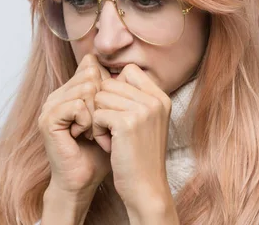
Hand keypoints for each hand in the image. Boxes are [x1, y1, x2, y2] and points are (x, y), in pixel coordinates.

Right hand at [38, 54, 111, 196]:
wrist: (84, 179)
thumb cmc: (99, 151)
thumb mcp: (110, 115)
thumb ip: (112, 92)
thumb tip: (122, 69)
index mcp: (69, 90)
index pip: (90, 66)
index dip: (105, 87)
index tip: (106, 112)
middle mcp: (57, 94)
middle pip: (90, 75)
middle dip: (102, 101)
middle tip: (98, 125)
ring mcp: (50, 105)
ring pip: (86, 89)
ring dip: (96, 113)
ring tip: (91, 131)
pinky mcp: (48, 119)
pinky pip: (77, 106)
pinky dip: (87, 122)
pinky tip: (83, 135)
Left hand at [92, 64, 174, 213]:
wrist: (146, 188)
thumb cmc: (139, 156)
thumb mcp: (144, 121)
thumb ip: (133, 97)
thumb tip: (108, 75)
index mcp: (161, 97)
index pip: (129, 71)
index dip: (115, 89)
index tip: (117, 112)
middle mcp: (155, 100)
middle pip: (110, 84)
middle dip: (104, 106)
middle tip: (113, 129)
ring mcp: (143, 110)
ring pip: (100, 97)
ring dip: (99, 118)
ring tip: (112, 138)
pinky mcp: (127, 123)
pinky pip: (97, 114)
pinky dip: (97, 131)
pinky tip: (109, 145)